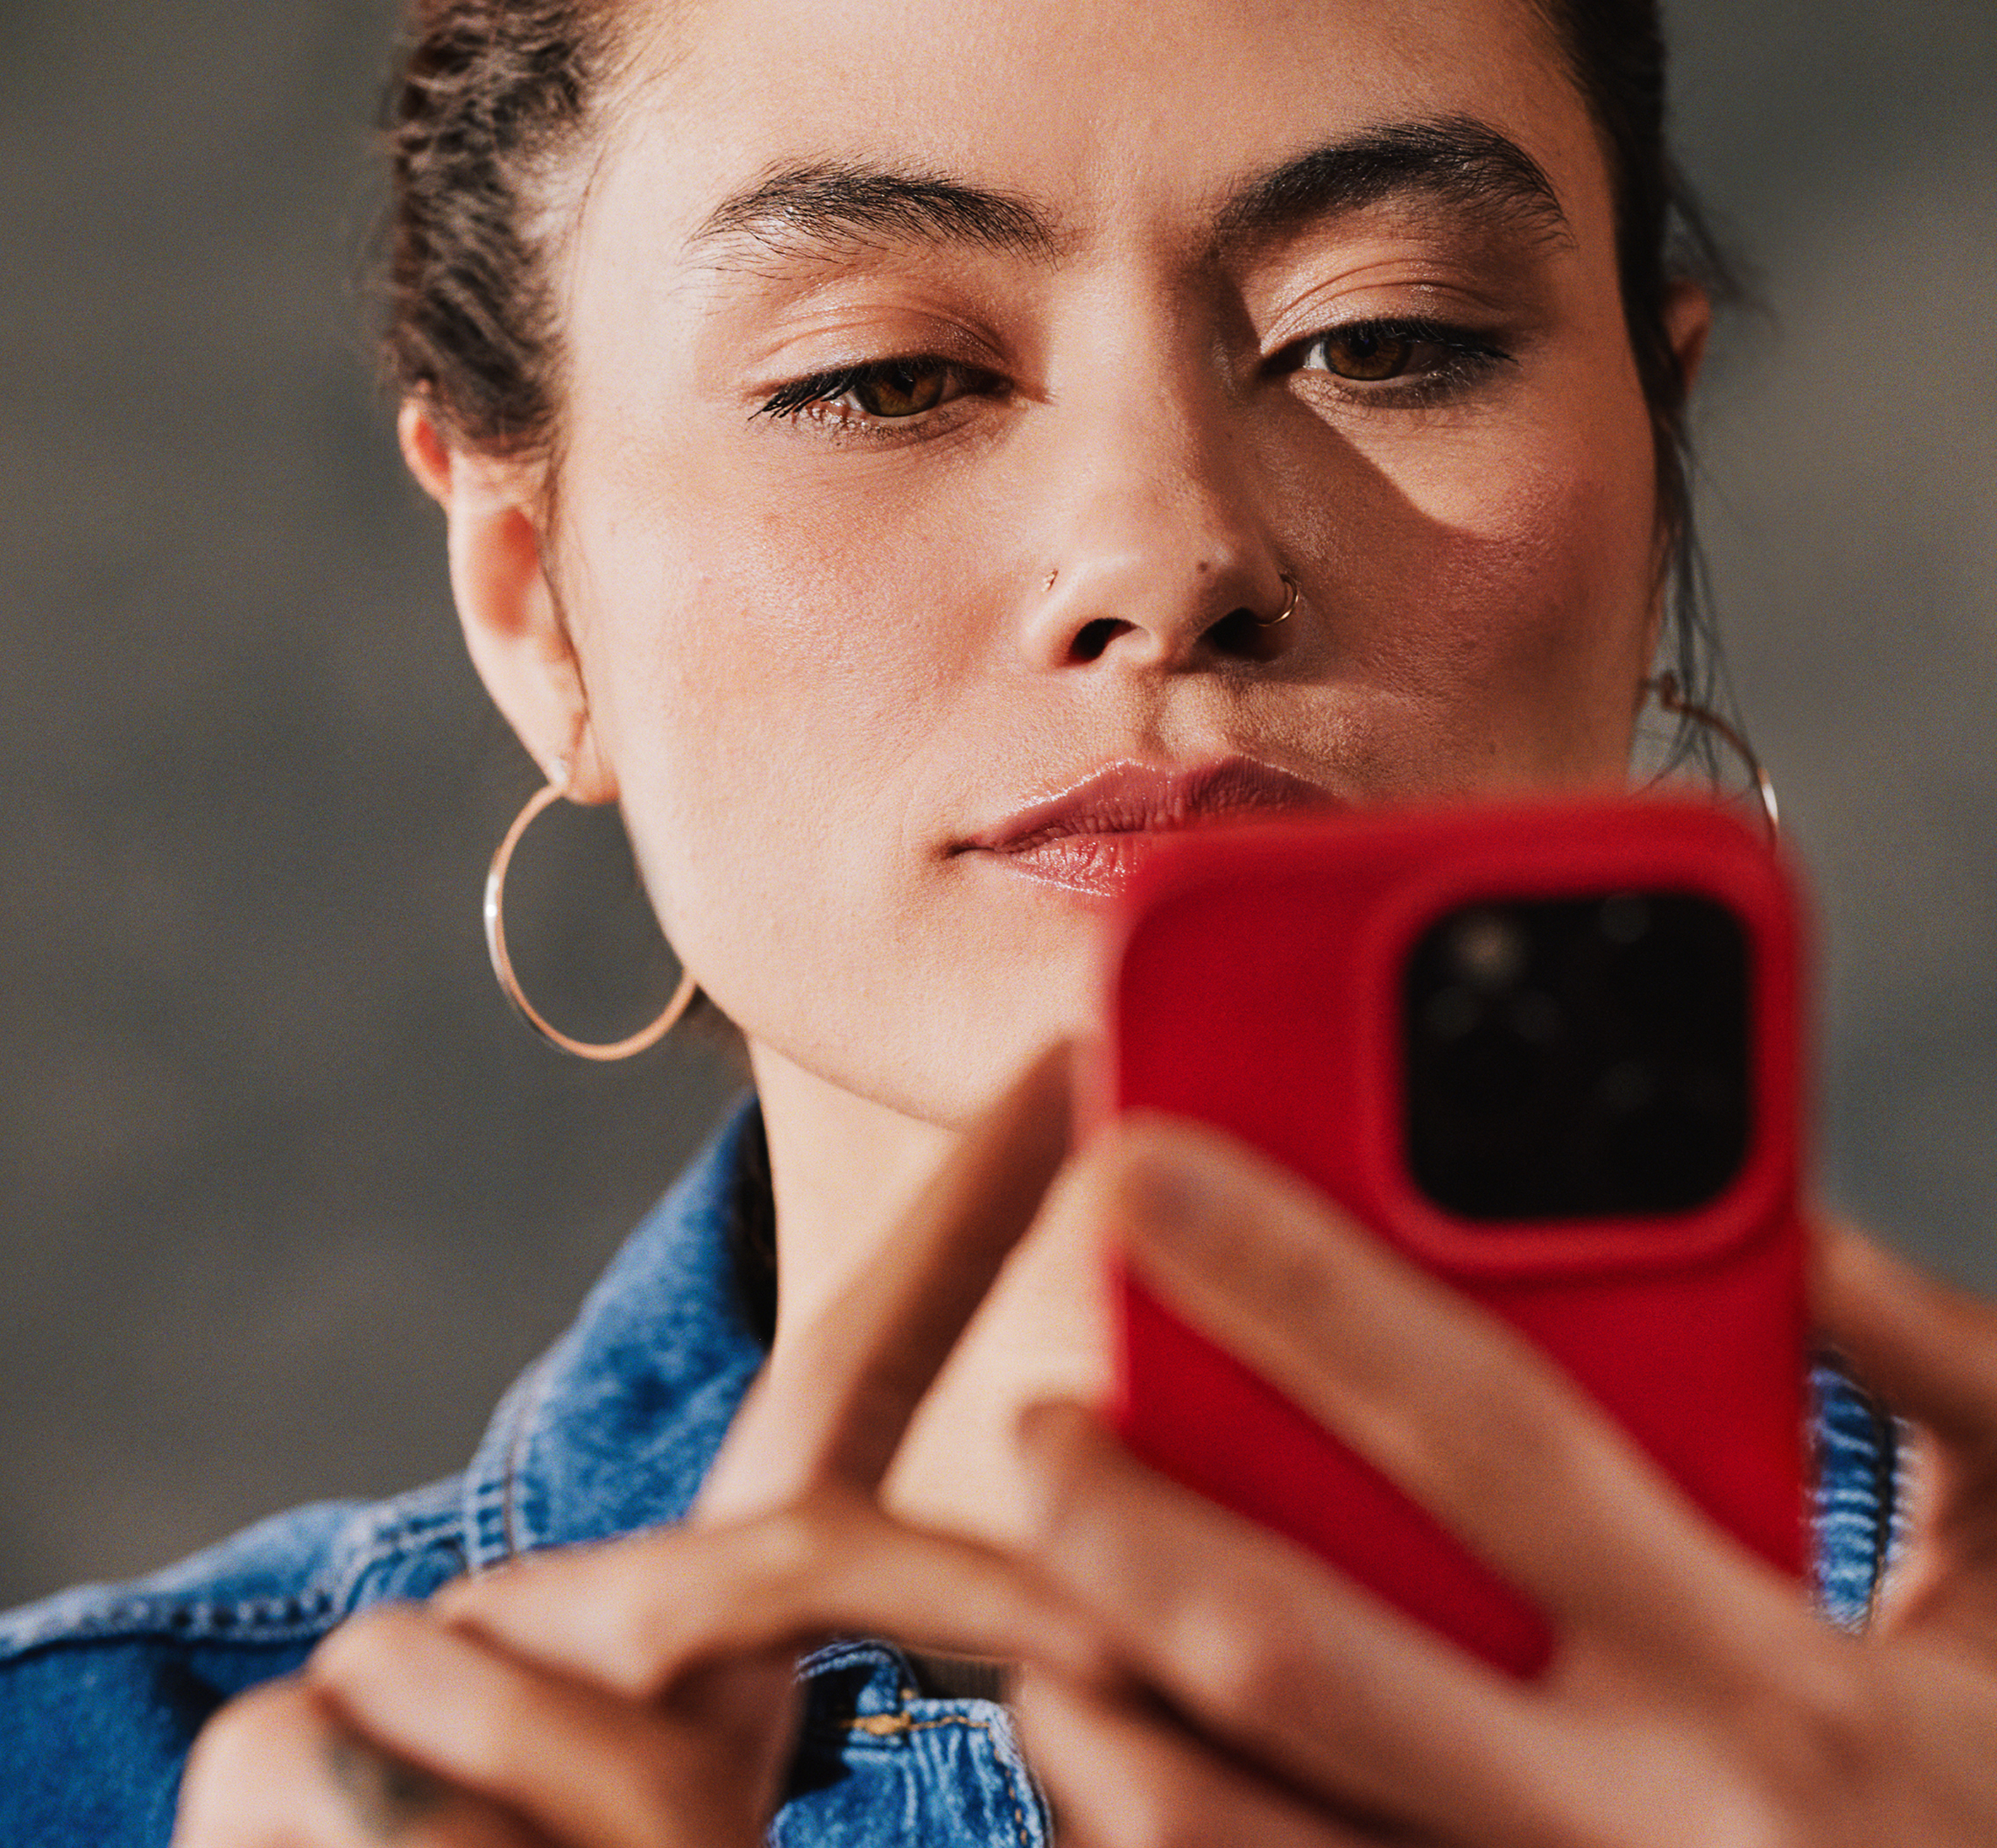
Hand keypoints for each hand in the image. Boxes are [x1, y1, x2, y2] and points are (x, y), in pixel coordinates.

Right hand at [170, 1046, 1096, 1847]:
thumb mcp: (740, 1839)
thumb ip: (820, 1737)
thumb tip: (1124, 1679)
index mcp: (694, 1652)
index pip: (837, 1399)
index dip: (957, 1231)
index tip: (1081, 1063)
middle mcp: (561, 1622)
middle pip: (784, 1553)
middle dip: (965, 1614)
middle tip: (1053, 1693)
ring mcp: (404, 1685)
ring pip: (639, 1759)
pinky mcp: (271, 1772)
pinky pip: (447, 1826)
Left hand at [1010, 1114, 1996, 1846]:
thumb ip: (1938, 1381)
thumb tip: (1780, 1223)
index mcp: (1781, 1692)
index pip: (1489, 1435)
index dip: (1296, 1286)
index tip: (1139, 1168)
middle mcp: (1644, 1842)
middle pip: (1282, 1650)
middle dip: (1113, 1509)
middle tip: (1040, 1416)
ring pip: (1212, 1832)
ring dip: (1088, 1701)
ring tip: (1051, 1600)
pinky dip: (1141, 1836)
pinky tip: (1128, 1751)